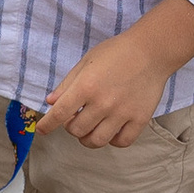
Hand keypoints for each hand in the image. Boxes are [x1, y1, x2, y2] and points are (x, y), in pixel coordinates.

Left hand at [39, 27, 165, 150]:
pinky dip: (112, 140)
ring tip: (90, 128)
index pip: (60, 113)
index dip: (47, 125)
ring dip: (88, 138)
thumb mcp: (86, 62)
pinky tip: (111, 130)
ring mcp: (122, 113)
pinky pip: (121, 142)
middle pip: (76, 130)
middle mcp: (103, 103)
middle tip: (75, 118)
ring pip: (97, 141)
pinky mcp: (140, 119)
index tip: (42, 129)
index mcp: (86, 86)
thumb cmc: (116, 52)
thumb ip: (67, 84)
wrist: (151, 50)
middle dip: (70, 127)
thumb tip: (50, 102)